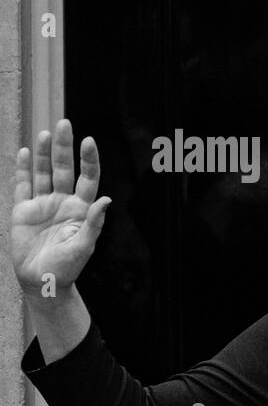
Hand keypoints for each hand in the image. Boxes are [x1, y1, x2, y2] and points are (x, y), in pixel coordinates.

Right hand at [11, 119, 110, 296]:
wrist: (43, 281)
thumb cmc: (67, 267)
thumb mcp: (83, 247)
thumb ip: (94, 223)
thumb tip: (106, 200)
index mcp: (81, 209)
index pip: (88, 178)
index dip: (88, 160)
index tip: (88, 141)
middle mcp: (63, 202)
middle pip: (63, 169)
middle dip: (63, 148)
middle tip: (64, 124)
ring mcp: (42, 204)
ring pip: (42, 173)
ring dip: (43, 154)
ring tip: (44, 133)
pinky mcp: (23, 210)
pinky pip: (23, 185)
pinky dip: (23, 169)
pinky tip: (25, 152)